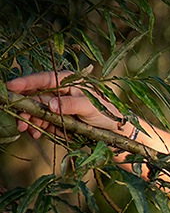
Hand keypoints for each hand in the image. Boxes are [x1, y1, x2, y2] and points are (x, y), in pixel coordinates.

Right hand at [6, 69, 125, 138]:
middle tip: (20, 119)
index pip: (44, 79)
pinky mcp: (56, 118)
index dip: (26, 82)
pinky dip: (37, 127)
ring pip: (35, 110)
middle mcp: (60, 91)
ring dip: (29, 119)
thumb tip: (50, 104)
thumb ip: (71, 104)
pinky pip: (41, 121)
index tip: (10, 86)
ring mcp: (57, 105)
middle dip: (25, 106)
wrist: (115, 131)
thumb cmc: (106, 113)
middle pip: (34, 96)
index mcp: (68, 81)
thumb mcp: (90, 107)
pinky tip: (36, 133)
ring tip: (28, 130)